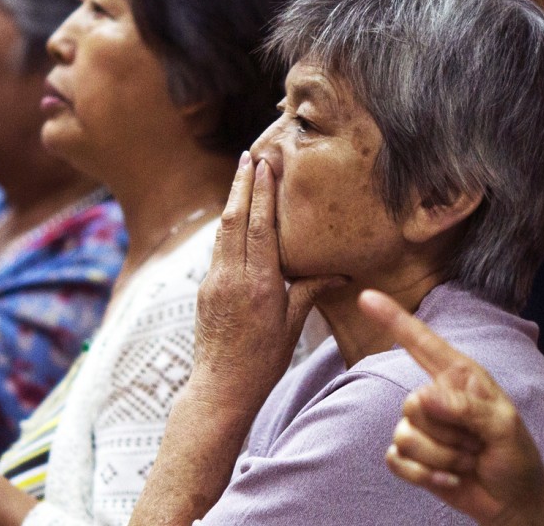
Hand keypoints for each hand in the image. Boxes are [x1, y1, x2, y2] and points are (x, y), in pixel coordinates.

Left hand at [193, 152, 337, 412]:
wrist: (220, 387)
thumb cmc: (263, 361)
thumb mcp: (292, 327)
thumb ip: (309, 292)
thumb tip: (338, 273)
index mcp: (260, 284)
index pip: (260, 227)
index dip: (262, 193)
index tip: (265, 164)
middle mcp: (233, 277)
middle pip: (236, 219)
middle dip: (243, 184)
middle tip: (250, 155)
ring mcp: (214, 281)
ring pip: (223, 231)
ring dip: (232, 201)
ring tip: (241, 175)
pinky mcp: (204, 289)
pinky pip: (217, 249)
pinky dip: (226, 227)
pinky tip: (233, 216)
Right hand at [358, 290, 543, 525]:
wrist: (514, 502)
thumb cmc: (516, 456)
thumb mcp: (504, 426)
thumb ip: (466, 406)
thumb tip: (422, 398)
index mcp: (458, 376)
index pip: (421, 343)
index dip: (393, 319)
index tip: (366, 296)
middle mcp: (434, 396)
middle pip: (412, 404)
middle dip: (449, 433)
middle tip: (477, 444)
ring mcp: (419, 427)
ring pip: (407, 436)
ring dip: (443, 457)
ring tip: (467, 461)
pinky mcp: (409, 456)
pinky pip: (397, 459)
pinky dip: (425, 476)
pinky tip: (450, 478)